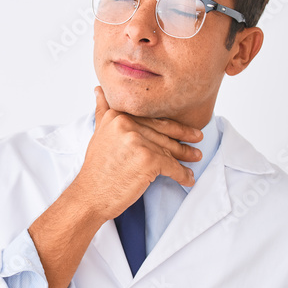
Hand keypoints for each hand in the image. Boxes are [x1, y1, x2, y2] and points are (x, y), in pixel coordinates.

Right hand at [68, 86, 203, 222]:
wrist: (90, 196)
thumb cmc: (96, 170)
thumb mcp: (98, 133)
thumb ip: (103, 111)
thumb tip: (99, 90)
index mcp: (118, 116)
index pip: (151, 118)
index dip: (170, 124)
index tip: (184, 128)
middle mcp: (127, 125)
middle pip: (162, 132)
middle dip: (182, 137)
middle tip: (197, 140)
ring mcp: (138, 141)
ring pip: (169, 148)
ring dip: (185, 156)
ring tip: (195, 158)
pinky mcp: (148, 160)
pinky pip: (172, 166)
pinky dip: (182, 174)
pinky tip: (187, 178)